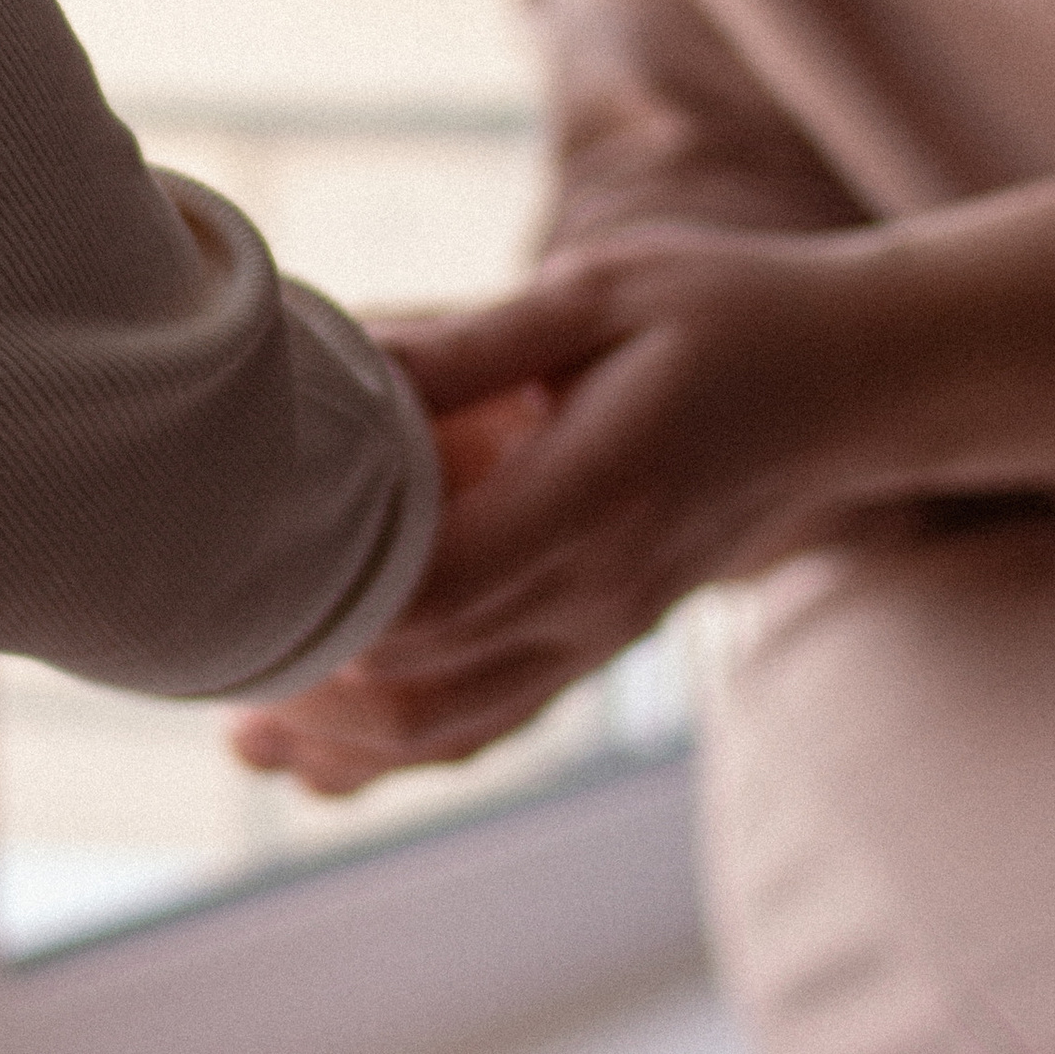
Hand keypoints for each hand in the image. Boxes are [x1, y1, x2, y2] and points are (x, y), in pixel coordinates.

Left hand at [234, 225, 898, 795]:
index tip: (238, 583)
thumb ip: (470, 340)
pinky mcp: (605, 639)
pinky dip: (412, 748)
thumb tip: (347, 357)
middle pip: (426, 682)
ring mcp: (604, 631)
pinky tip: (333, 761)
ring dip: (347, 746)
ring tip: (244, 743)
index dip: (333, 608)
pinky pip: (499, 720)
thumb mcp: (601, 292)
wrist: (858, 380)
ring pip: (458, 727)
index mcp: (593, 501)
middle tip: (196, 663)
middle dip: (307, 687)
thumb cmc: (730, 314)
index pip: (437, 593)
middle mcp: (597, 593)